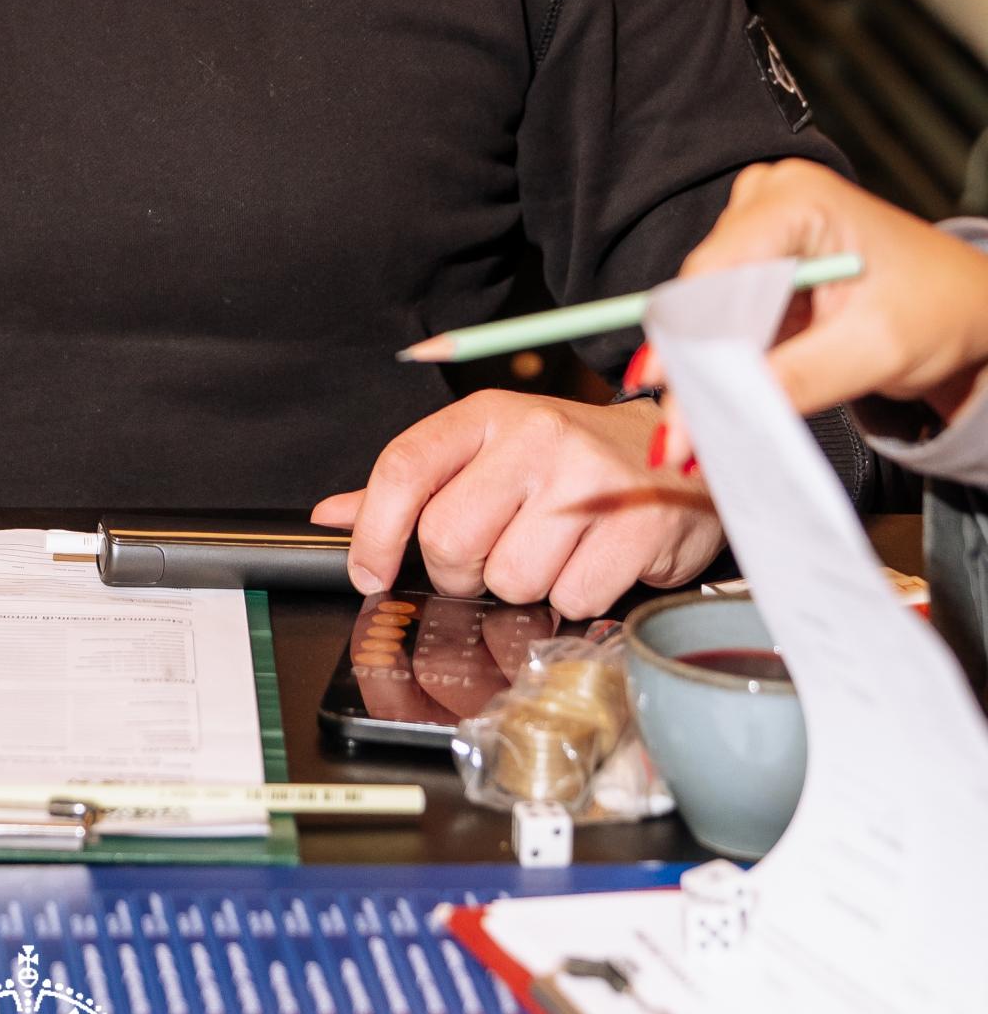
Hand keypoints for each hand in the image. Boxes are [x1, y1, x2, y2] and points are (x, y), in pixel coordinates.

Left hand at [312, 390, 721, 618]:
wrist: (681, 453)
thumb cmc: (573, 459)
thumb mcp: (490, 453)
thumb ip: (413, 487)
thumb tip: (332, 516)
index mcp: (488, 414)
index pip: (404, 468)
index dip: (374, 532)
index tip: (370, 573)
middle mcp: (535, 437)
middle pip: (450, 540)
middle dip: (463, 572)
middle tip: (496, 556)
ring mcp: (589, 479)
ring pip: (511, 579)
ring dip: (527, 586)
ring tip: (557, 551)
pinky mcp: (637, 524)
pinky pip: (572, 599)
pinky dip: (577, 599)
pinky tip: (595, 562)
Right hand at [654, 161, 987, 465]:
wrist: (968, 310)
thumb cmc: (941, 309)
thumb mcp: (874, 349)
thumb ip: (797, 378)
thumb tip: (724, 411)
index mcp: (797, 199)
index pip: (716, 270)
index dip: (687, 338)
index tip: (671, 404)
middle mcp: (768, 201)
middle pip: (704, 290)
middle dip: (693, 363)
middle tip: (677, 438)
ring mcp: (761, 229)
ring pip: (707, 308)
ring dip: (704, 368)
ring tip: (693, 432)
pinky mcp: (762, 261)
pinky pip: (725, 318)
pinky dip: (725, 363)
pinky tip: (719, 403)